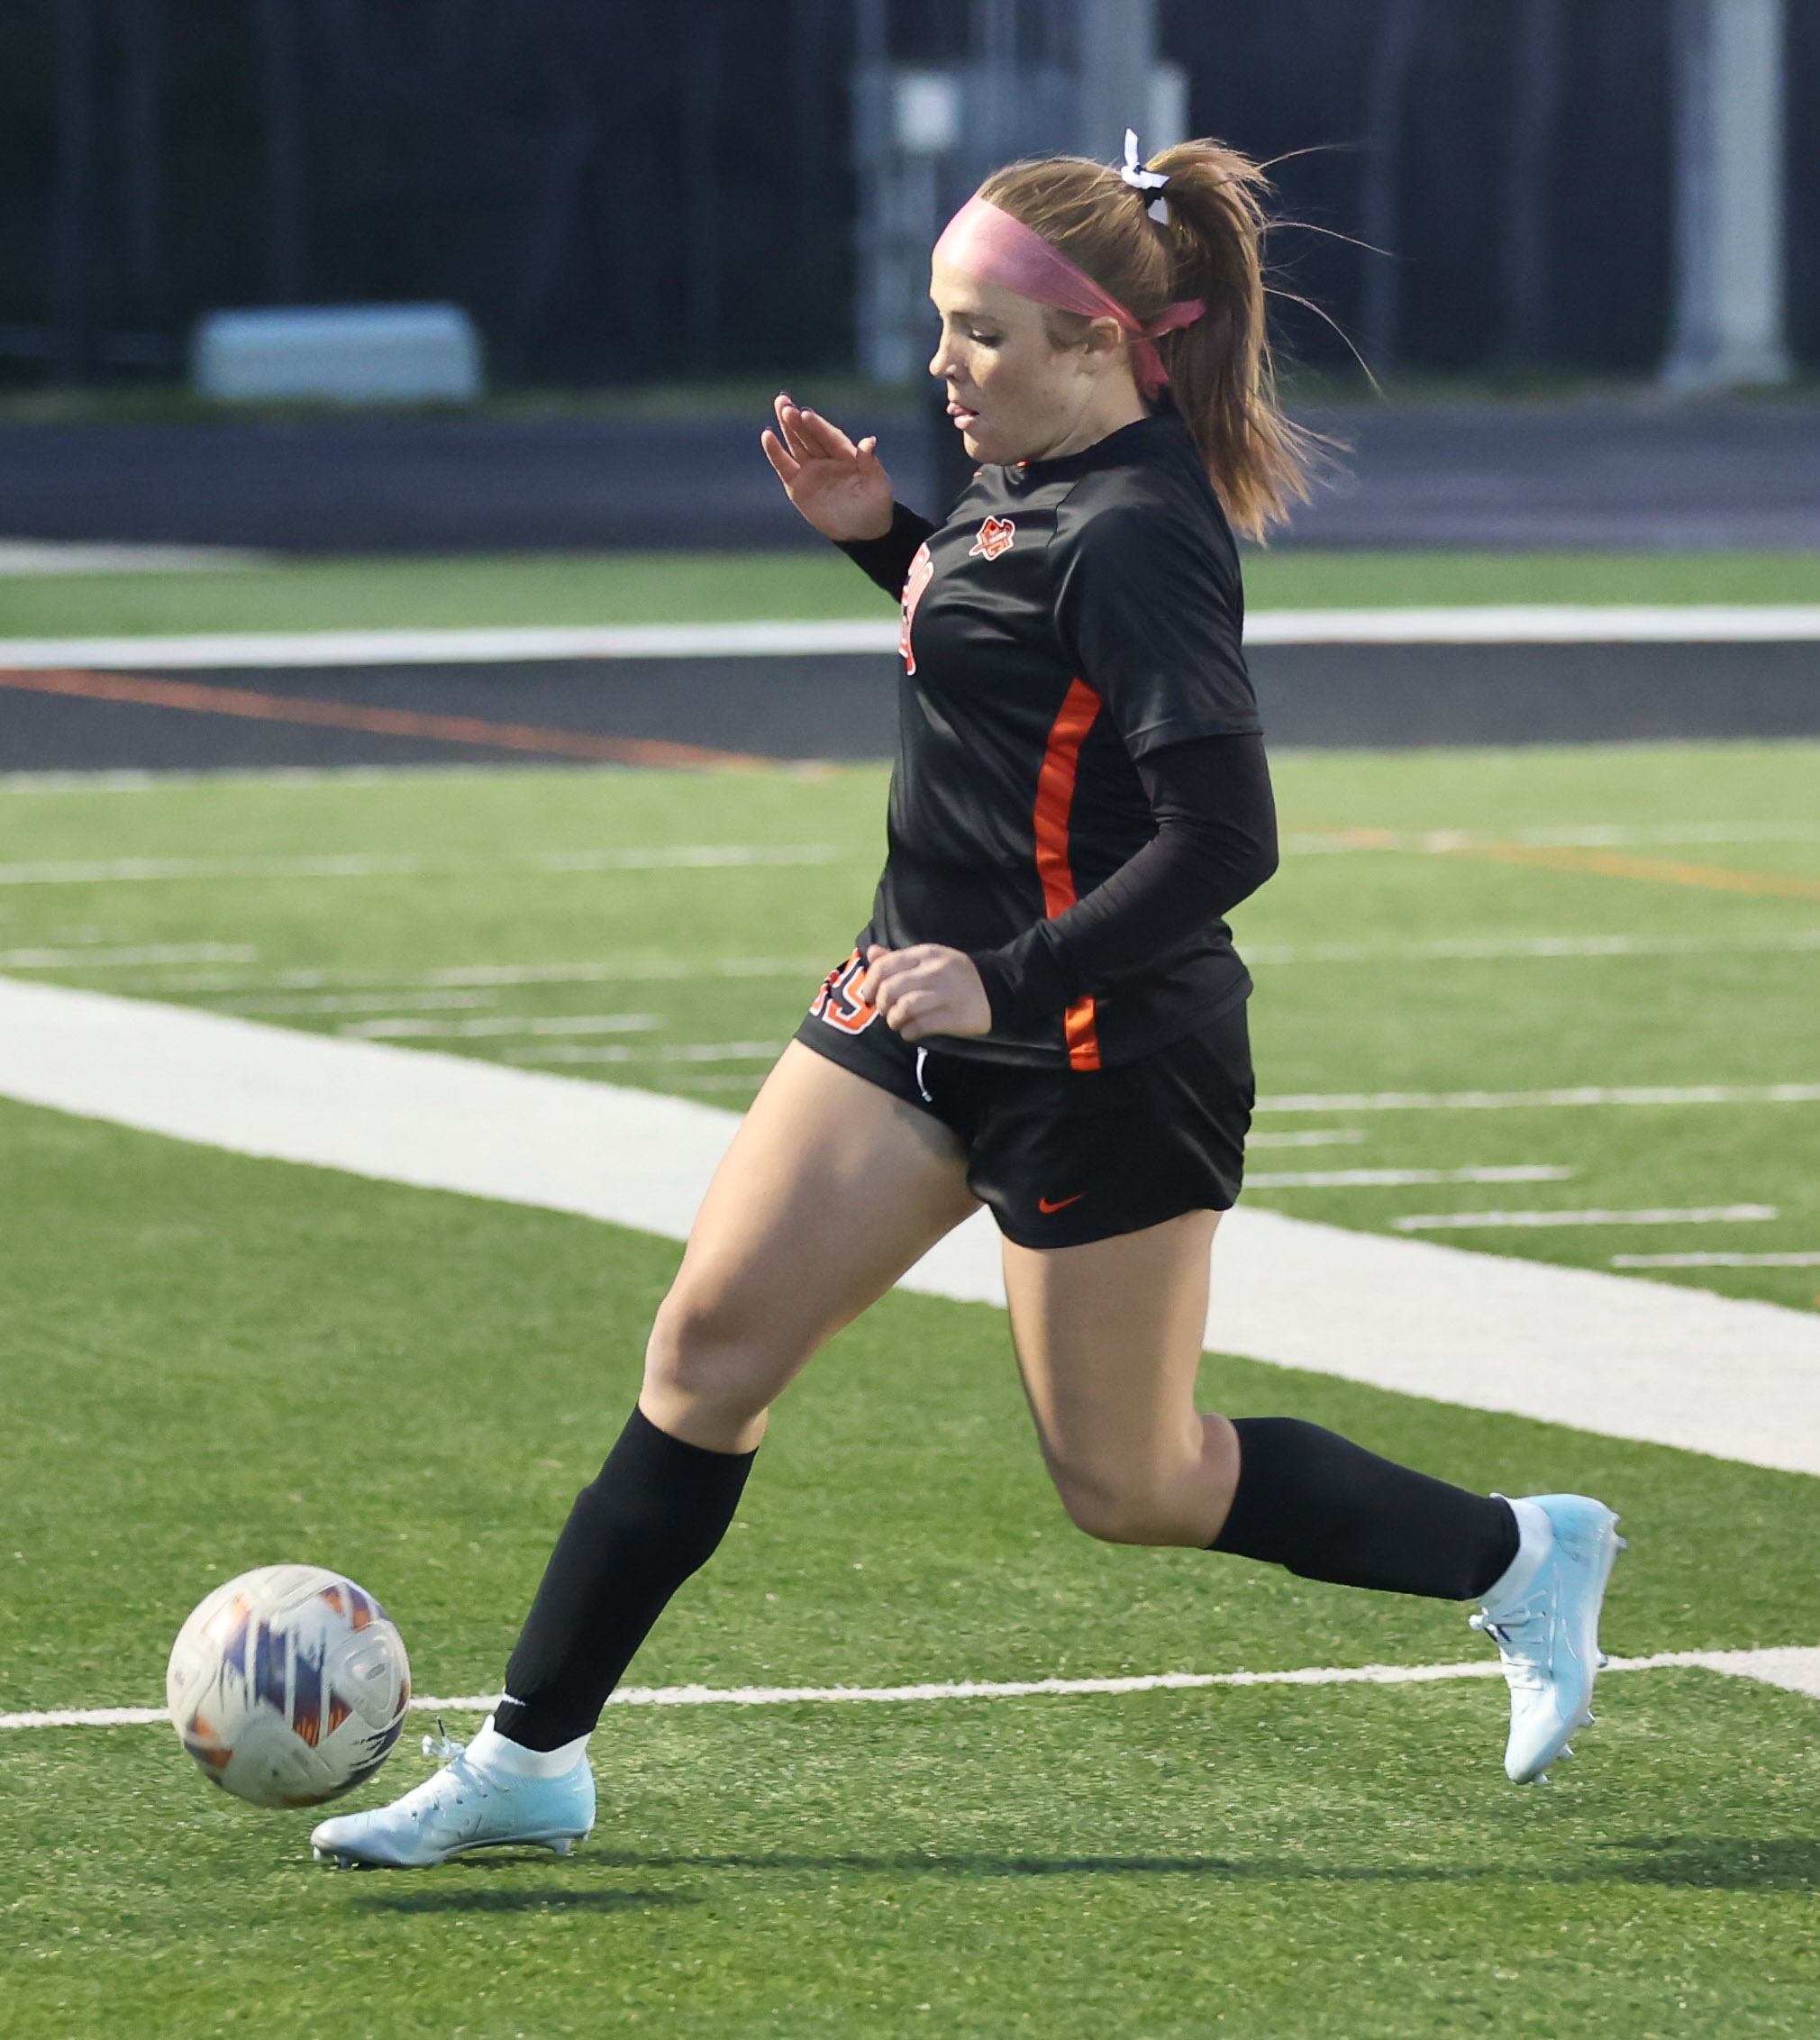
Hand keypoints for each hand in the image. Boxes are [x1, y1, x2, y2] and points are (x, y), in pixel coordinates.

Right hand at [760, 393, 895, 542]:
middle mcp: (827, 458)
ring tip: (779, 406)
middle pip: (810, 435)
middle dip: (797, 419)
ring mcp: (811, 470)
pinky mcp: (797, 484)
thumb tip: (869, 441)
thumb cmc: (875, 508)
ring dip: (787, 427)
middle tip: (784, 401)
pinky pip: (784, 466)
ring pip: (796, 444)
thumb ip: (871, 464)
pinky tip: (767, 435)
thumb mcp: (878, 487)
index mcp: (847, 455)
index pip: (830, 437)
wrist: (862, 533)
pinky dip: (775, 452)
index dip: (818, 426)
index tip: (806, 414)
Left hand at [858, 943, 991, 1041]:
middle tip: (886, 1011)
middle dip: (881, 1004)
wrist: (996, 990)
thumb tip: (871, 953)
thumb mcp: (928, 959)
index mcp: (925, 954)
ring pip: (904, 1007)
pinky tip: (910, 1032)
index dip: (870, 983)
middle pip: (890, 989)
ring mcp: (946, 993)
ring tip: (897, 1023)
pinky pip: (921, 1026)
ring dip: (894, 1020)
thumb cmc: (954, 976)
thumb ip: (898, 957)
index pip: (885, 965)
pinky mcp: (955, 1016)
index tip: (869, 995)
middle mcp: (934, 971)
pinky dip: (909, 1032)